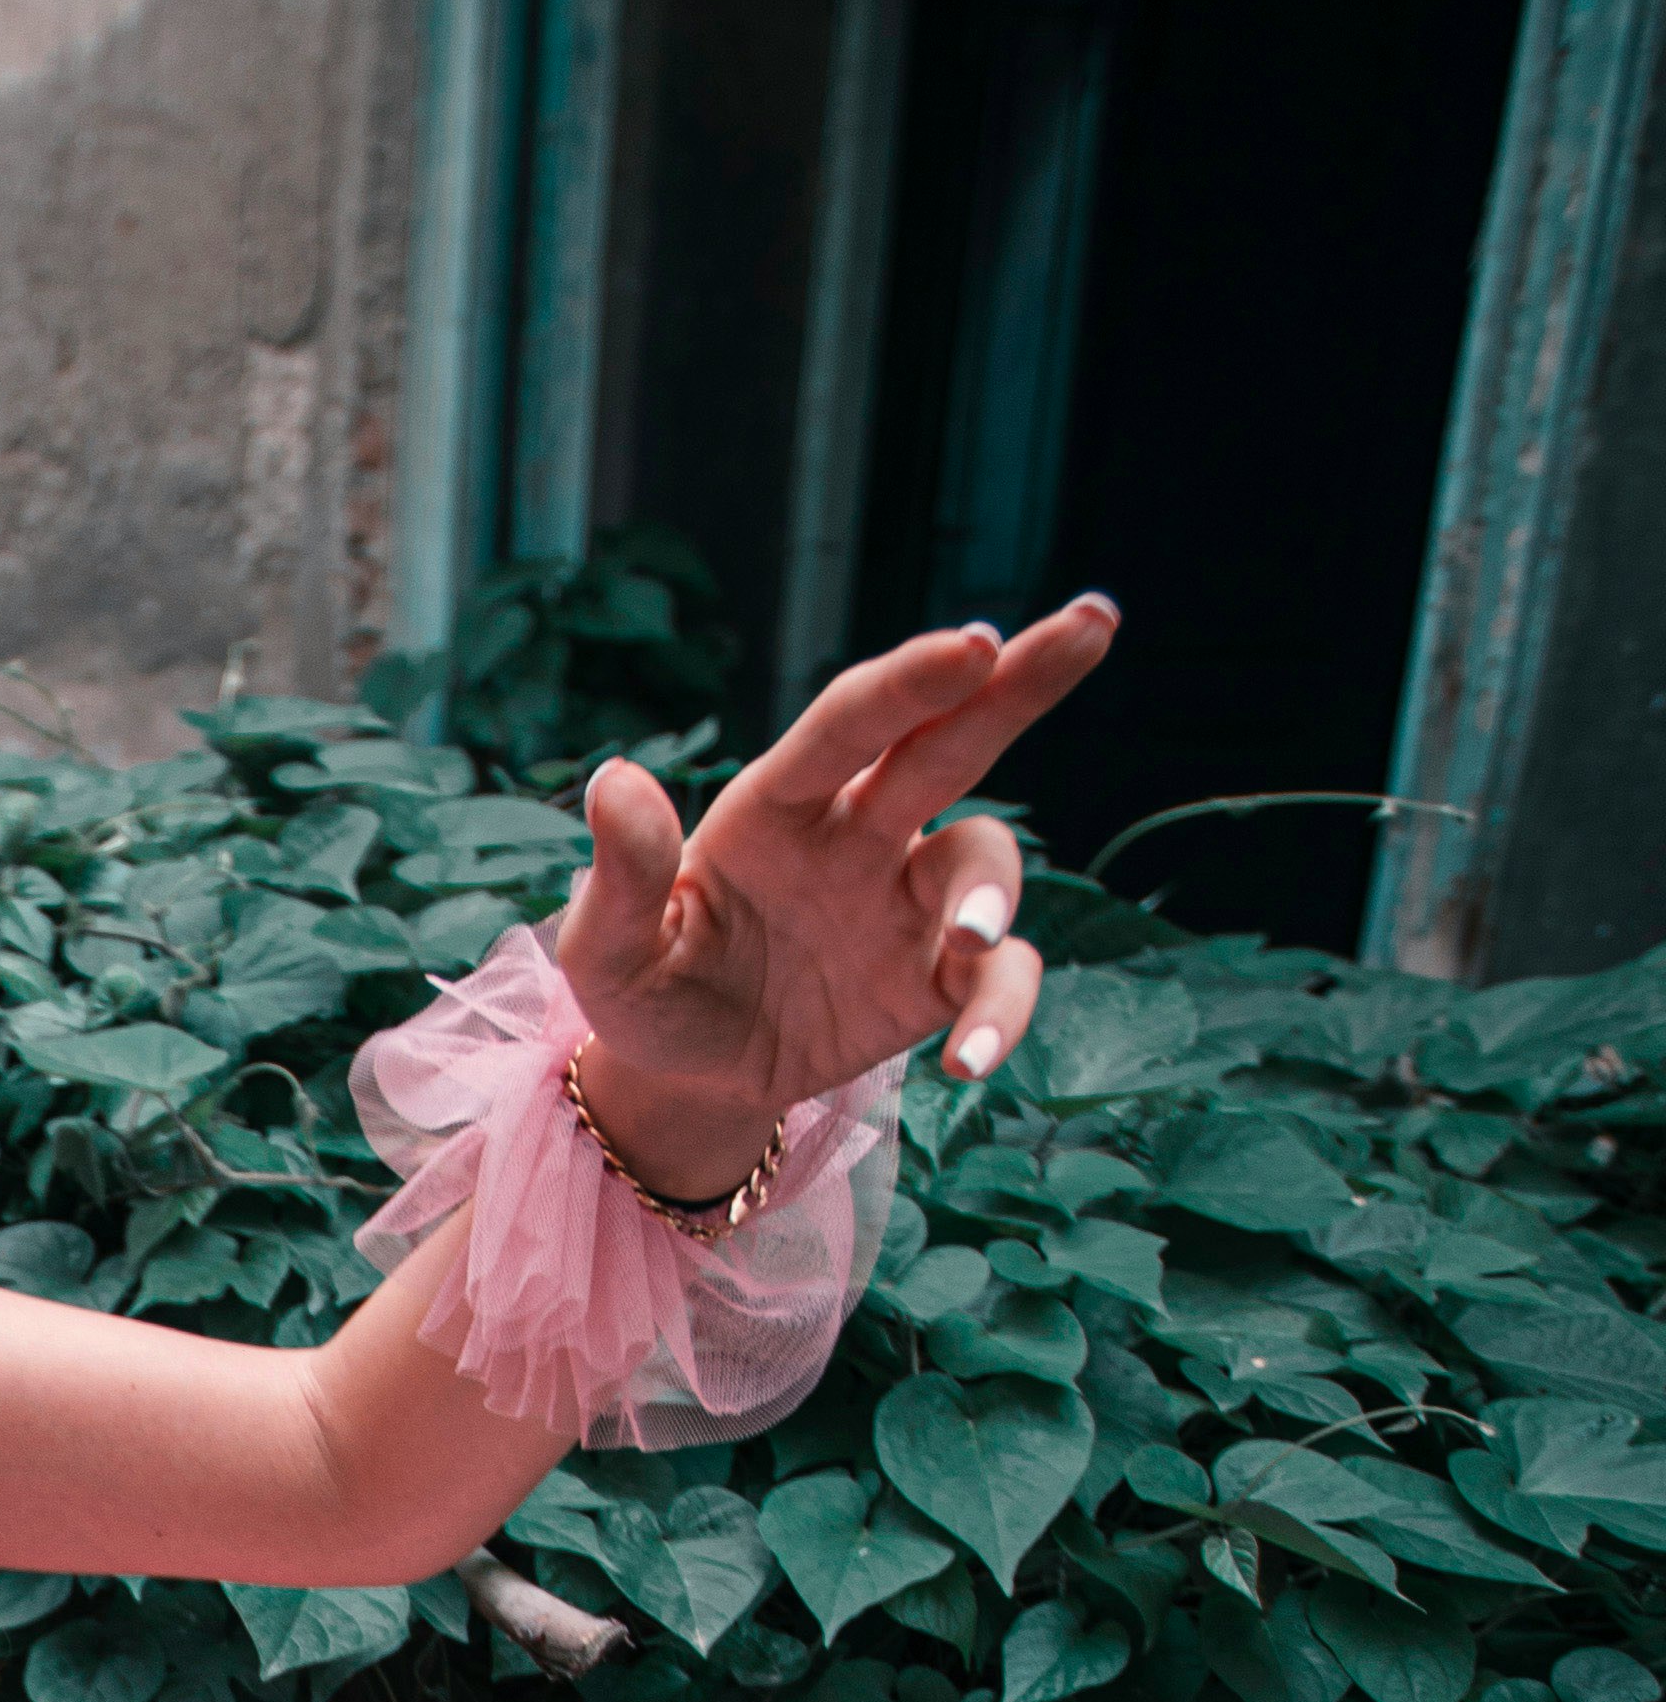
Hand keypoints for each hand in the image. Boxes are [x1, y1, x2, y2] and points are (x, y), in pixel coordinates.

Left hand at [555, 597, 1121, 1198]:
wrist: (686, 1080)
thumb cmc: (645, 992)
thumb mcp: (606, 951)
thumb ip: (624, 875)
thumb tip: (615, 781)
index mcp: (779, 804)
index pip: (851, 725)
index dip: (911, 683)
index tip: (974, 642)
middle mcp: (859, 834)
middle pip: (952, 741)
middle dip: (1022, 683)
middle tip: (1094, 621)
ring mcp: (907, 903)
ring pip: (984, 862)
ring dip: (992, 894)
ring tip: (969, 944)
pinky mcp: (937, 979)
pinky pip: (997, 981)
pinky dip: (1000, 1013)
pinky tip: (969, 1063)